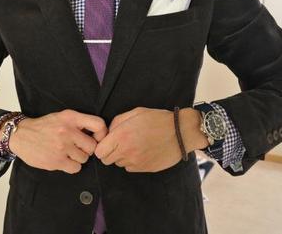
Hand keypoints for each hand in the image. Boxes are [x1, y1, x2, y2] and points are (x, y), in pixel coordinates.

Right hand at [8, 109, 107, 173]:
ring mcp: (62, 147)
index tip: (97, 138)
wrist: (21, 135)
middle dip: (87, 149)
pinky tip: (63, 159)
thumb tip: (98, 134)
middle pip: (92, 146)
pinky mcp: (56, 161)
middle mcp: (67, 131)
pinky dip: (71, 166)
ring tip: (67, 152)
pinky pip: (75, 168)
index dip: (102, 134)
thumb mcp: (62, 116)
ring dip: (78, 158)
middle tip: (77, 147)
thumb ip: (79, 123)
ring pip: (84, 158)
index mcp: (71, 117)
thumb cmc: (44, 126)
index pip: (98, 124)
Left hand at [94, 106, 208, 171]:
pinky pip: (130, 168)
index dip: (102, 147)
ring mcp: (136, 162)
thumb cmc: (158, 119)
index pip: (99, 152)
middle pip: (106, 160)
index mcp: (122, 136)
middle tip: (119, 143)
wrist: (181, 132)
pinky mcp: (145, 169)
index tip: (108, 142)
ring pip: (119, 164)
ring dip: (122, 156)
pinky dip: (132, 161)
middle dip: (110, 152)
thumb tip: (108, 133)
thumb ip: (117, 122)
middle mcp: (127, 151)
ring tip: (134, 145)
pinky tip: (142, 151)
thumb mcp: (135, 113)